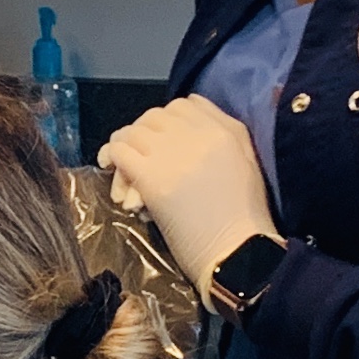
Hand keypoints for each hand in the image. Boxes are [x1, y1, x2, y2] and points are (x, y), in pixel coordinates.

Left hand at [97, 96, 280, 302]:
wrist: (238, 253)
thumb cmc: (245, 219)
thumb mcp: (246, 164)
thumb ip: (226, 137)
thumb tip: (192, 123)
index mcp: (226, 129)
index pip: (185, 105)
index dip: (167, 121)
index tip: (161, 139)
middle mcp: (198, 134)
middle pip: (155, 116)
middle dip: (143, 133)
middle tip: (138, 155)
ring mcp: (173, 154)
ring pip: (134, 132)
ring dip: (124, 146)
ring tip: (119, 165)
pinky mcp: (152, 178)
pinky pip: (121, 152)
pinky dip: (113, 158)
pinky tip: (111, 169)